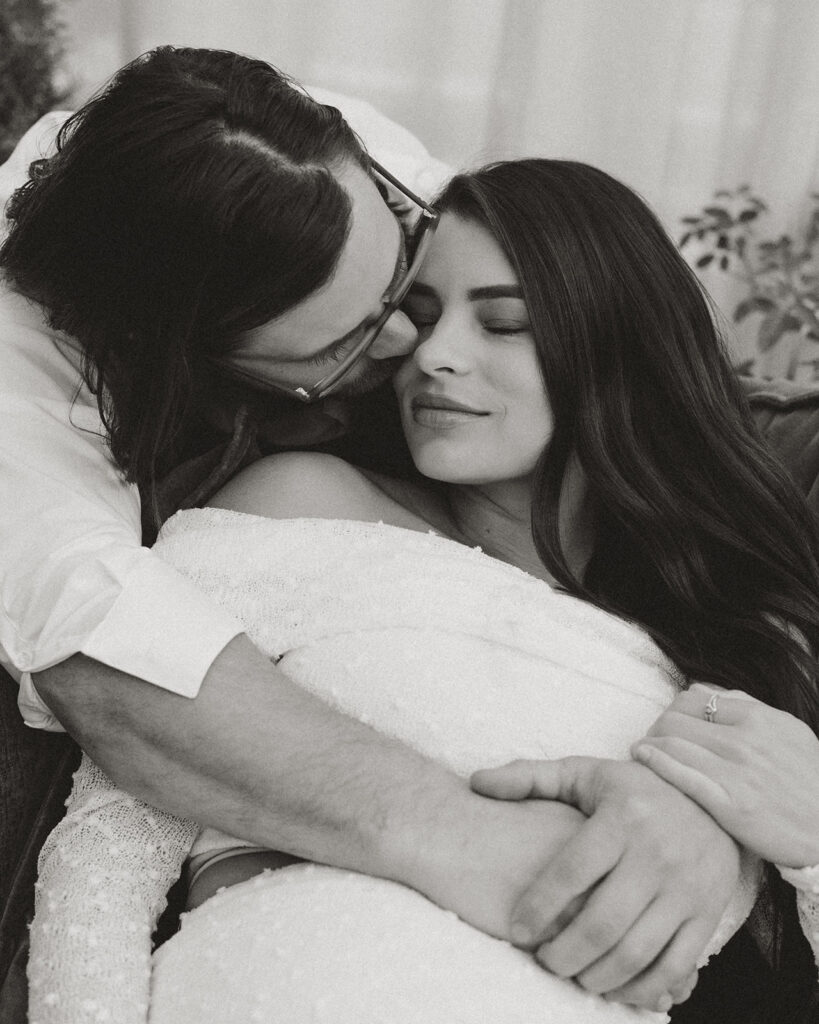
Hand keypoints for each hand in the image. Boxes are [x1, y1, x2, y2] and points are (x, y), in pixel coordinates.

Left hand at [471, 756, 740, 1010]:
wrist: (710, 795)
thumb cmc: (631, 789)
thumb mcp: (583, 773)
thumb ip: (529, 777)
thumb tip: (477, 783)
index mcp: (621, 817)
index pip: (572, 871)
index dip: (538, 907)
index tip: (516, 930)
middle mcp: (657, 853)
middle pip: (602, 923)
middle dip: (564, 953)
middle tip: (542, 960)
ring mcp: (686, 887)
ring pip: (636, 951)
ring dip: (597, 975)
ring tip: (571, 972)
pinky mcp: (708, 913)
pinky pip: (673, 966)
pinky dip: (640, 986)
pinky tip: (612, 985)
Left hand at [632, 683, 818, 867]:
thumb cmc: (812, 782)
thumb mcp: (791, 732)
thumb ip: (750, 709)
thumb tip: (708, 693)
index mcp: (759, 719)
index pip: (695, 698)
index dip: (675, 709)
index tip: (668, 722)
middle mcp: (745, 741)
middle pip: (676, 718)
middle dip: (656, 726)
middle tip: (650, 738)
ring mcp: (736, 773)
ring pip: (672, 742)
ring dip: (648, 742)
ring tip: (640, 749)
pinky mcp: (731, 806)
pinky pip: (681, 775)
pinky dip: (654, 761)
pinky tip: (641, 757)